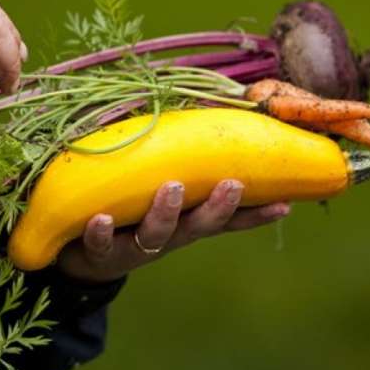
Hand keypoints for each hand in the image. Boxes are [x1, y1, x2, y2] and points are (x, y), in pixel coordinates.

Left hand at [56, 180, 290, 282]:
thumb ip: (180, 163)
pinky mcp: (101, 251)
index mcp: (186, 219)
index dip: (256, 215)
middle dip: (217, 206)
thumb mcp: (160, 191)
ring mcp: (136, 244)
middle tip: (231, 185)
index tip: (285, 204)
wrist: (84, 258)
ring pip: (156, 233)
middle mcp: (169, 234)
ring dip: (165, 211)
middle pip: (199, 225)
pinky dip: (102, 232)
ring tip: (171, 189)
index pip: (227, 218)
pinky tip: (101, 219)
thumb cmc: (131, 212)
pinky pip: (102, 243)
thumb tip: (205, 112)